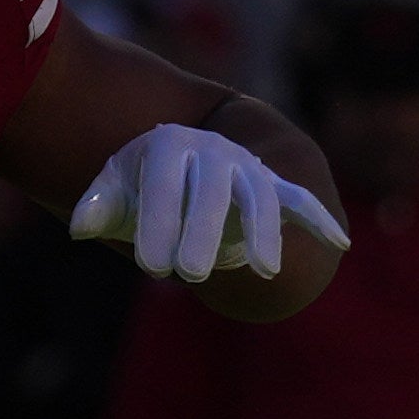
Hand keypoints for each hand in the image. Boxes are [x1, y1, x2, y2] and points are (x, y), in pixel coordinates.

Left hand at [69, 121, 351, 282]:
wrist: (187, 157)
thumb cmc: (143, 183)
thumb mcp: (116, 187)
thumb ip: (99, 205)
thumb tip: (80, 226)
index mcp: (169, 146)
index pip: (165, 183)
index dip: (158, 222)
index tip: (149, 265)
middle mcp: (214, 152)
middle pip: (211, 192)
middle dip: (203, 231)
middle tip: (191, 272)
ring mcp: (246, 169)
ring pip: (258, 198)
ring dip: (263, 232)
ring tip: (264, 270)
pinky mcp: (273, 187)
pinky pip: (298, 200)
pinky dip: (317, 218)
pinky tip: (338, 242)